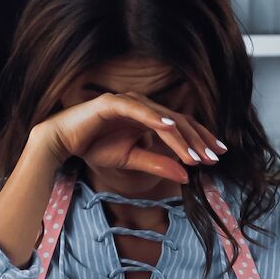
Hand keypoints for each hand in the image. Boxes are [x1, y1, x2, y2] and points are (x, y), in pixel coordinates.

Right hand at [32, 92, 224, 185]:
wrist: (62, 141)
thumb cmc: (94, 147)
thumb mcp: (131, 160)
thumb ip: (158, 165)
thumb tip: (186, 177)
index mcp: (149, 117)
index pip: (181, 126)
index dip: (200, 139)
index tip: (217, 155)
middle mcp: (143, 106)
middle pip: (178, 121)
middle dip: (198, 140)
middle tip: (214, 158)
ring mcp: (128, 101)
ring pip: (162, 117)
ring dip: (181, 136)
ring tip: (196, 155)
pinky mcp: (112, 103)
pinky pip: (137, 110)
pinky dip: (154, 118)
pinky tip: (170, 128)